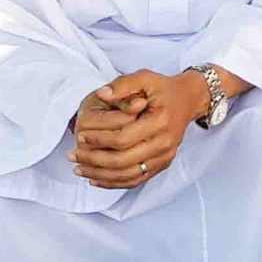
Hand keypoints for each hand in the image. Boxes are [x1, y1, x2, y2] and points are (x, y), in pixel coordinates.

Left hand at [67, 70, 209, 189]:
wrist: (188, 100)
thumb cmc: (163, 89)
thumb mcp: (145, 77)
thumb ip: (122, 85)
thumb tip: (102, 94)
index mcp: (160, 121)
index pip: (123, 138)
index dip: (99, 140)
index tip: (80, 136)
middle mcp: (165, 143)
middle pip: (123, 161)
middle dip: (94, 161)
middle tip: (72, 156)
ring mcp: (165, 156)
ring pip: (128, 175)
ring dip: (100, 176)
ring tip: (79, 170)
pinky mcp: (163, 164)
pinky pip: (136, 180)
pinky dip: (114, 183)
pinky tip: (96, 179)